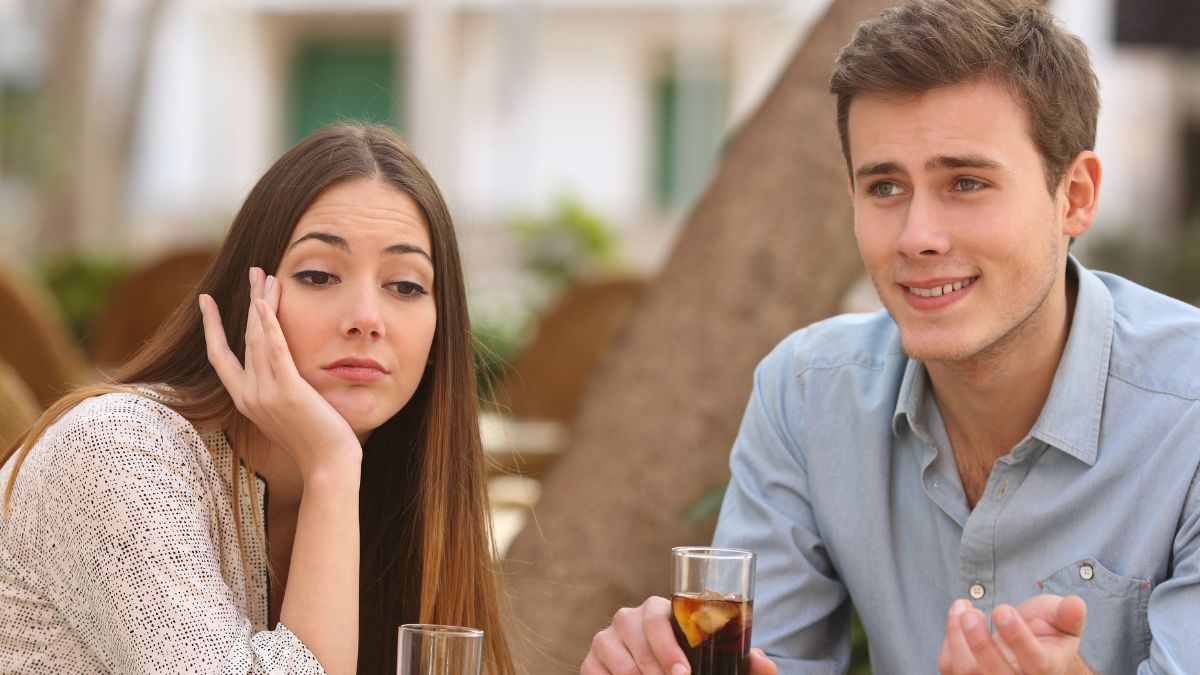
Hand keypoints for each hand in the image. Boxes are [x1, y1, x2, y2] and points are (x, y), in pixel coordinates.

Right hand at [199, 267, 361, 481]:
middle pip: (244, 337)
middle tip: (254, 271)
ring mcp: (266, 394)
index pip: (220, 356)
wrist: (328, 466)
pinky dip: (269, 324)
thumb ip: (278, 391)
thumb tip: (281, 375)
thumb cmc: (315, 442)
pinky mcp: (289, 391)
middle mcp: (249, 395)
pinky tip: (264, 302)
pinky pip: (275, 351)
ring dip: (262, 302)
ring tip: (266, 275)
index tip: (207, 300)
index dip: (212, 326)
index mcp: (246, 400)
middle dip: (250, 300)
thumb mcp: (288, 414)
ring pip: (258, 338)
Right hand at [581, 596, 776, 674]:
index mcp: (660, 611)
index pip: (658, 618)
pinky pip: (595, 672)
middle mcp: (628, 618)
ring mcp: (606, 639)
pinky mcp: (591, 662)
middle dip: (656, 669)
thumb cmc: (693, 667)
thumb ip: (745, 663)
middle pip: (636, 637)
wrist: (667, 674)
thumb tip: (765, 663)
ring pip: (618, 660)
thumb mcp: (720, 664)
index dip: (668, 648)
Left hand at [938, 595, 1091, 674]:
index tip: (1002, 609)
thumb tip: (1076, 604)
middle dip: (980, 642)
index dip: (1018, 637)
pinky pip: (951, 669)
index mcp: (1050, 670)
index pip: (1037, 664)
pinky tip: (956, 619)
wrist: (1029, 646)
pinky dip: (949, 642)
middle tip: (969, 612)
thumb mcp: (1063, 621)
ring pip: (968, 672)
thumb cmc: (1048, 631)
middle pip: (997, 674)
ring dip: (957, 638)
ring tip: (962, 608)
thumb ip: (1069, 615)